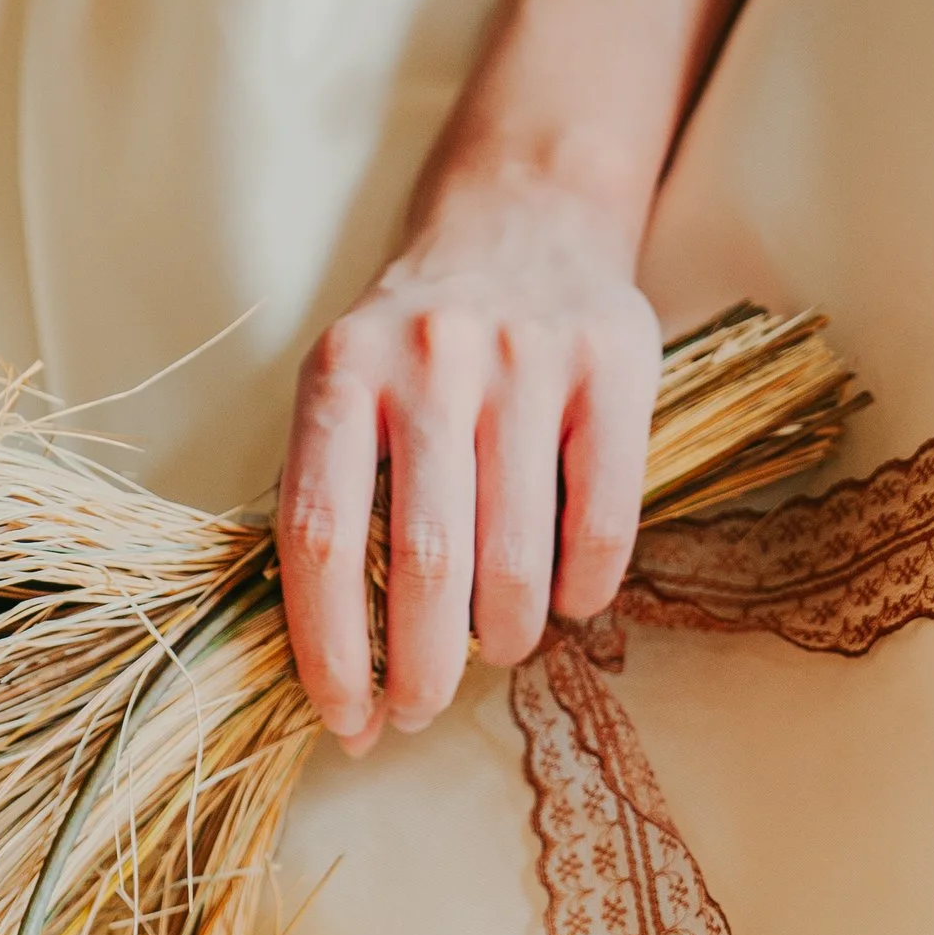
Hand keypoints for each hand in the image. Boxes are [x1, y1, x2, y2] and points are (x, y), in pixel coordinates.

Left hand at [277, 161, 660, 745]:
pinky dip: (585, 587)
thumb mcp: (347, 388)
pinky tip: (568, 602)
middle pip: (425, 562)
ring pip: (516, 553)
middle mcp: (431, 359)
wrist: (523, 214)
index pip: (320, 540)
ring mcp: (526, 357)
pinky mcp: (613, 364)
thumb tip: (334, 665)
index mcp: (342, 374)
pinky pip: (604, 517)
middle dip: (422, 670)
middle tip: (419, 712)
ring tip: (498, 648)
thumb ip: (334, 495)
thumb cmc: (418, 341)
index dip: (330, 650)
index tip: (345, 720)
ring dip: (506, 635)